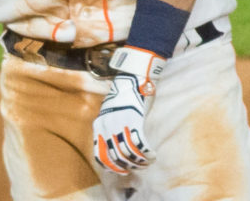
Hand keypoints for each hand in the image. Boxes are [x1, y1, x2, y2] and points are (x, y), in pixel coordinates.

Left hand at [92, 47, 164, 173]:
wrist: (131, 78)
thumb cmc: (123, 99)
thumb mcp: (110, 115)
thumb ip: (111, 131)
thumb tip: (119, 152)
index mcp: (98, 126)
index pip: (99, 156)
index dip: (111, 168)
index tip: (122, 171)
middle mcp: (105, 126)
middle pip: (116, 157)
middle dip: (128, 166)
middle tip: (138, 167)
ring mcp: (118, 123)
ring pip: (128, 153)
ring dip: (139, 162)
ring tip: (147, 162)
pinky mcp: (133, 120)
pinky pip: (139, 145)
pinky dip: (146, 154)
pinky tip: (152, 155)